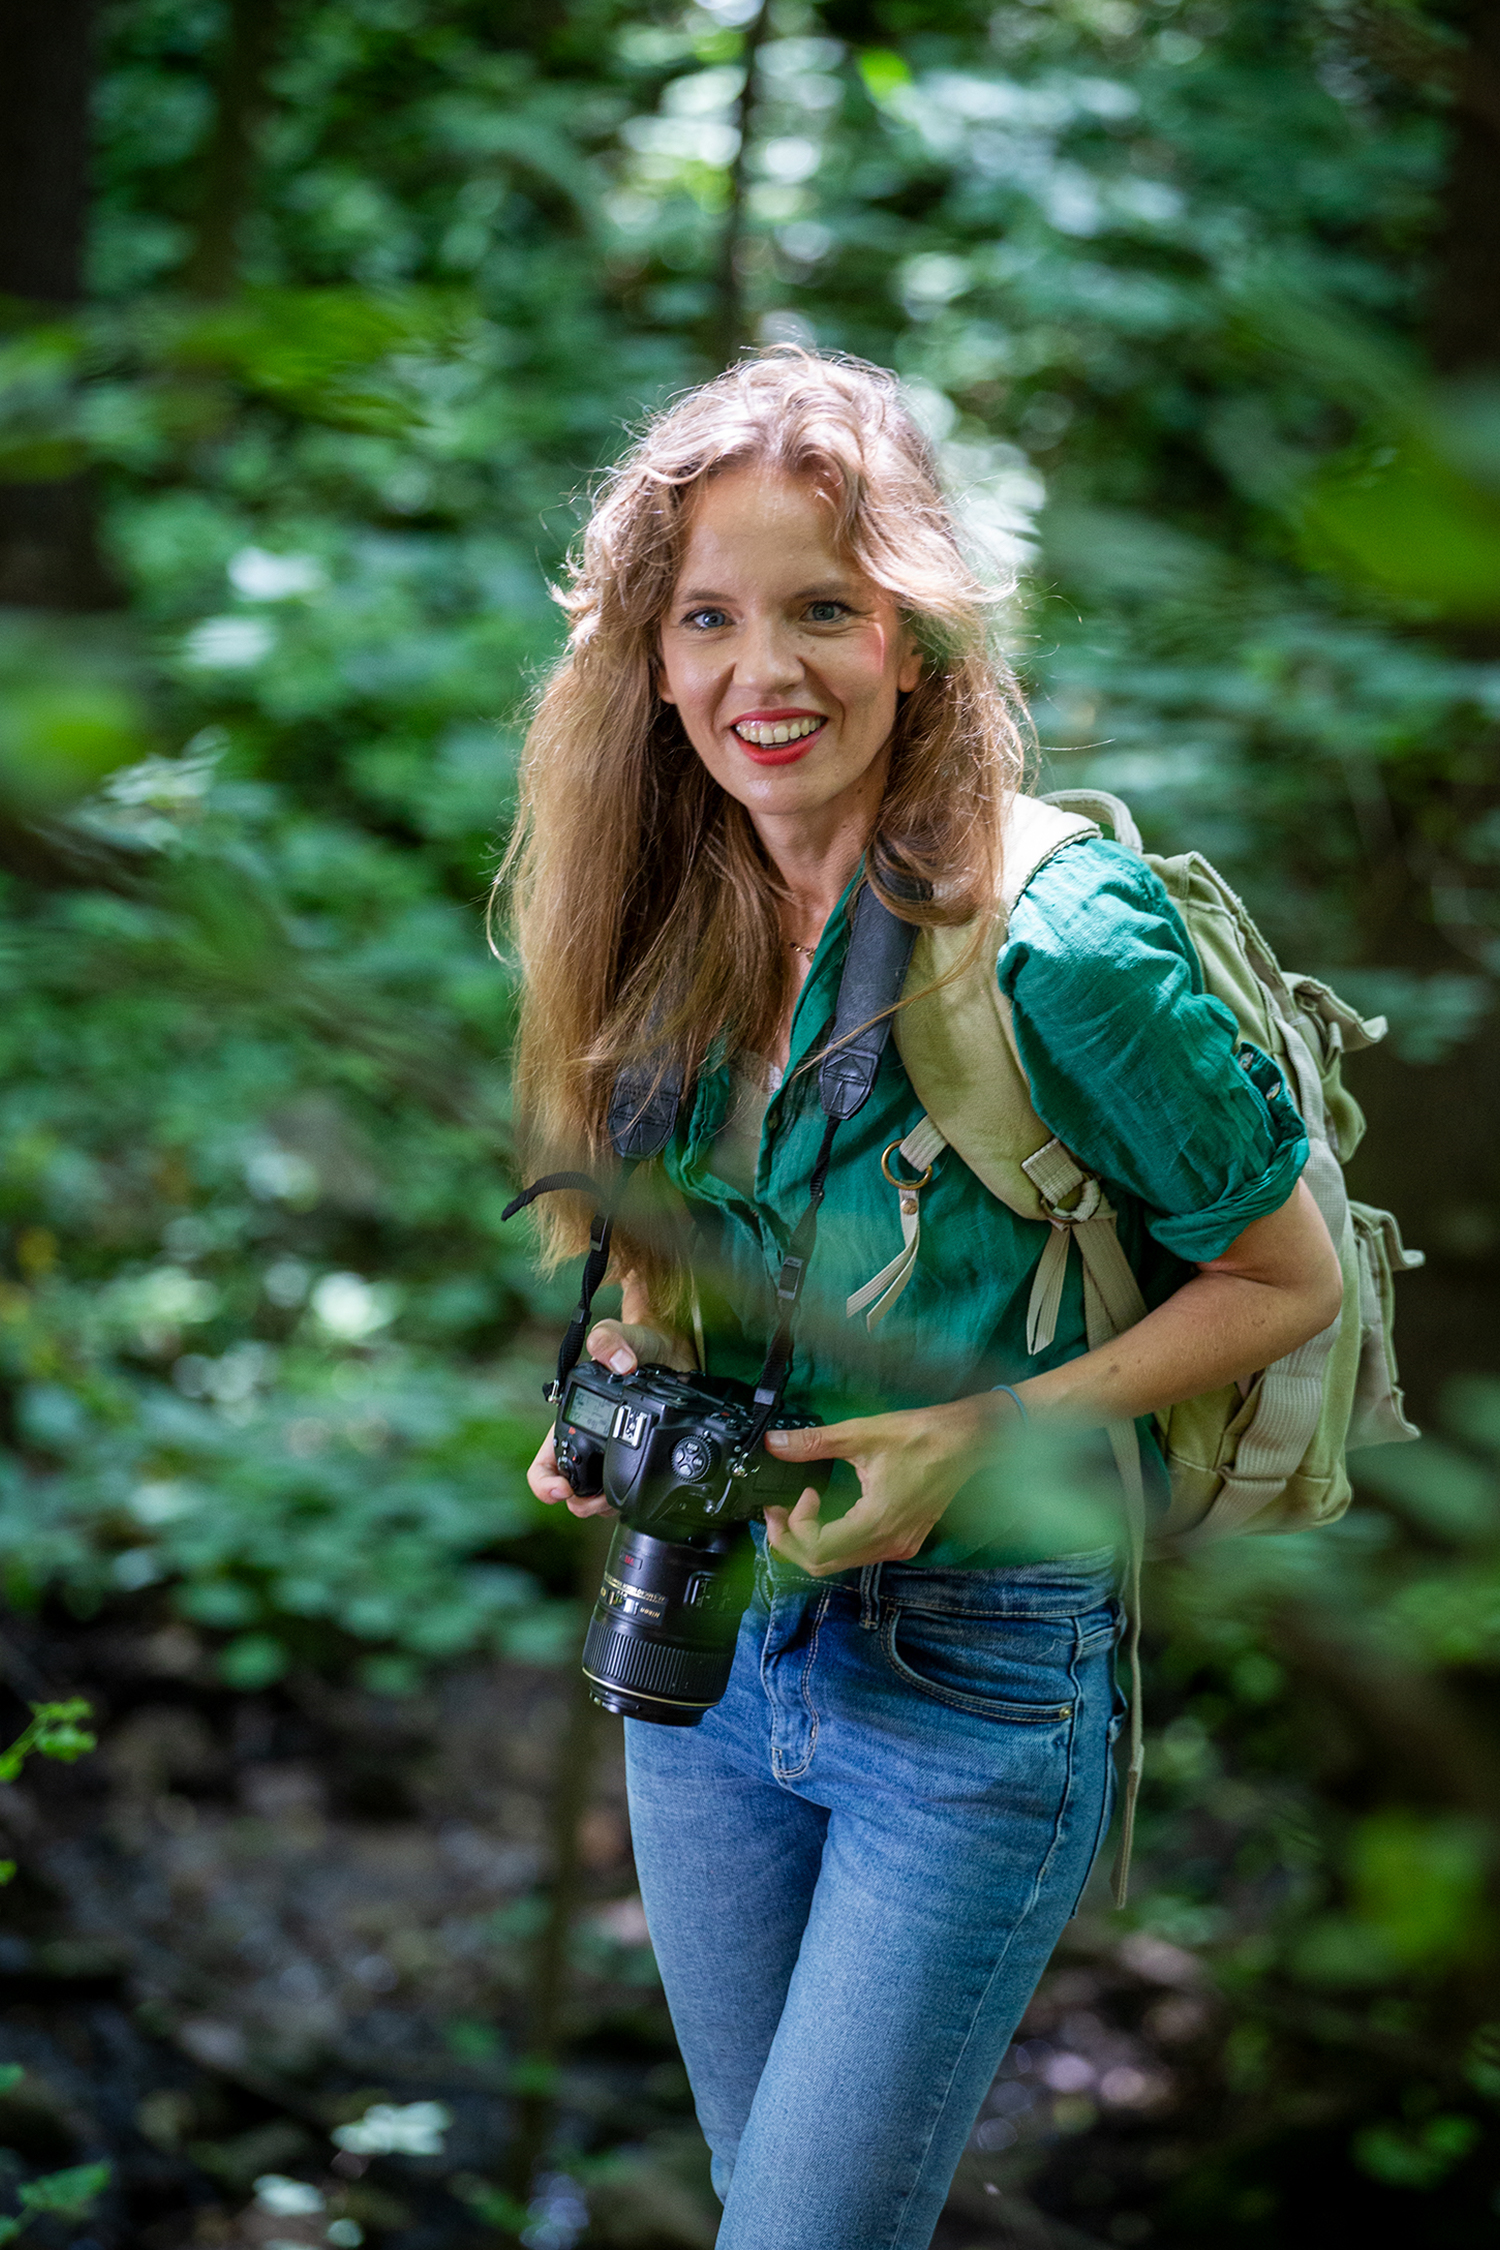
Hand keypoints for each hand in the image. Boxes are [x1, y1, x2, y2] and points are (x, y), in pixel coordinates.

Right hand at [525, 1315, 696, 1517]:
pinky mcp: (638, 1462)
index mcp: (572, 1420)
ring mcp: (612, 1456)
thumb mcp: (624, 1336)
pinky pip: (627, 1494)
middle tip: (602, 1501)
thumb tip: (618, 1363)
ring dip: (605, 1507)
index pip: (545, 1465)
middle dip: (582, 1504)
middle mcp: (588, 1443)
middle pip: (571, 1493)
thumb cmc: (640, 1345)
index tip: (563, 1489)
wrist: (674, 1352)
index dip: (545, 1484)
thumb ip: (611, 1340)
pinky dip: (630, 1501)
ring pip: (597, 1500)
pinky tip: (644, 1493)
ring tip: (622, 1499)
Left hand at [761, 1392, 1017, 1575]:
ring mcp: (899, 1546)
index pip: (817, 1549)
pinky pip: (860, 1554)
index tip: (802, 1492)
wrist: (968, 1441)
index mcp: (877, 1523)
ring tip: (798, 1511)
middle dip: (792, 1541)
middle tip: (778, 1511)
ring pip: (841, 1562)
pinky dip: (835, 1541)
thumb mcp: (861, 1433)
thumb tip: (773, 1442)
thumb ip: (813, 1442)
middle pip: (823, 1564)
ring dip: (812, 1543)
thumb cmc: (921, 1436)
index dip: (794, 1526)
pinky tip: (829, 1514)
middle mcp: (888, 1544)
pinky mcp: (905, 1540)